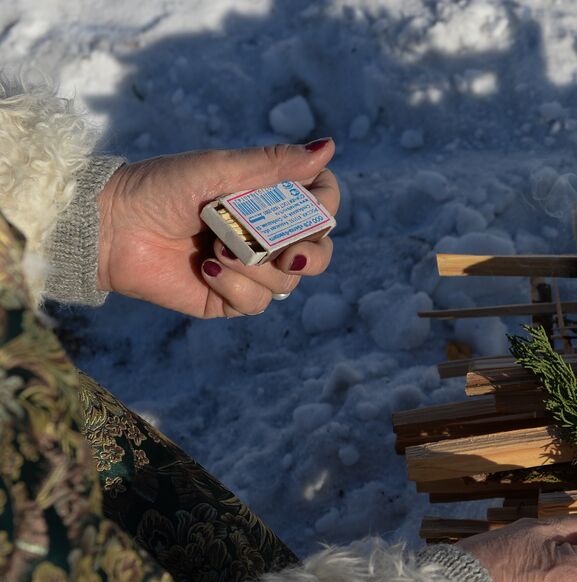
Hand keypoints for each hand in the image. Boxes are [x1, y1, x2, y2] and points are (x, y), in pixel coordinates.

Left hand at [96, 140, 339, 317]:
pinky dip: (233, 286)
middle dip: (311, 254)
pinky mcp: (229, 299)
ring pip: (287, 280)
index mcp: (268, 200)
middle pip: (319, 251)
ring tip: (217, 248)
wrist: (111, 226)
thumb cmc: (161, 187)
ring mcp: (250, 270)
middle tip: (290, 254)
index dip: (326, 207)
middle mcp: (266, 236)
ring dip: (255, 266)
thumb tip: (329, 147)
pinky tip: (204, 268)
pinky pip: (256, 302)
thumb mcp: (220, 168)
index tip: (314, 206)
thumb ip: (274, 164)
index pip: (321, 205)